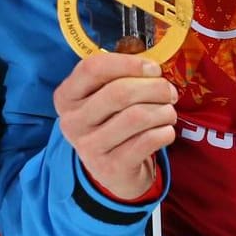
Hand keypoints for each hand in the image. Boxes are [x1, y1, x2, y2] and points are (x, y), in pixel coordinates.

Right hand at [52, 52, 175, 199]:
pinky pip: (147, 141)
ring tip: (169, 112)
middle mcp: (72, 122)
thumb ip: (119, 78)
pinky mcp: (111, 167)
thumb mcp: (102, 99)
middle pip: (119, 92)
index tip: (153, 69)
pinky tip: (165, 131)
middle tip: (169, 92)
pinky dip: (164, 132)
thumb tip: (153, 68)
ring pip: (136, 116)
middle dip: (154, 88)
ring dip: (163, 111)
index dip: (128, 63)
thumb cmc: (111, 123)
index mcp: (66, 97)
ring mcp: (89, 147)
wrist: (112, 171)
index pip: (92, 68)